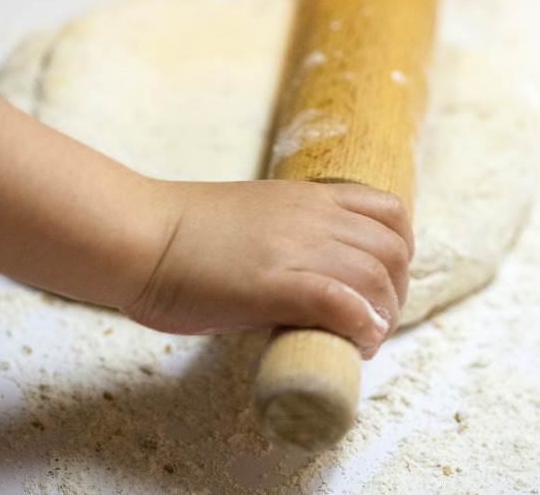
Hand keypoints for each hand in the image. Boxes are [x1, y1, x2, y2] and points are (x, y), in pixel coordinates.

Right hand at [124, 180, 412, 358]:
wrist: (137, 233)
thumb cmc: (184, 232)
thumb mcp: (257, 217)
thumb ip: (292, 236)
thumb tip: (313, 277)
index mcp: (309, 198)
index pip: (390, 211)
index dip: (401, 251)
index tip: (384, 281)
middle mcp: (313, 218)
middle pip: (393, 249)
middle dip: (397, 291)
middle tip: (375, 321)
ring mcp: (296, 249)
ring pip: (377, 276)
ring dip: (383, 314)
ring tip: (364, 339)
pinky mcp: (273, 284)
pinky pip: (341, 300)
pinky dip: (361, 324)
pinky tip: (358, 342)